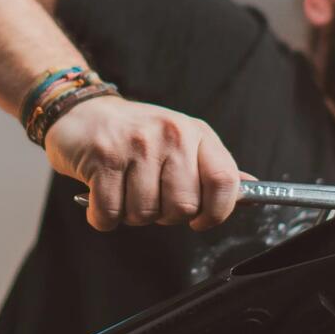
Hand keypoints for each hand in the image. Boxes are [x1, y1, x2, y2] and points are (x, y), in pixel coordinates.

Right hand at [44, 94, 244, 231]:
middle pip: (183, 207)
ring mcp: (136, 145)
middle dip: (164, 216)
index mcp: (195, 133)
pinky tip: (100, 198)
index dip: (216, 212)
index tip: (200, 220)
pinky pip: (109, 213)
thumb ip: (212, 167)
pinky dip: (102, 217)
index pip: (225, 182)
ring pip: (145, 213)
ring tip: (123, 191)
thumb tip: (251, 186)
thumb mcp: (181, 141)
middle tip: (149, 198)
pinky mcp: (104, 157)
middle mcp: (170, 135)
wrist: (83, 113)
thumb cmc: (135, 135)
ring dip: (130, 215)